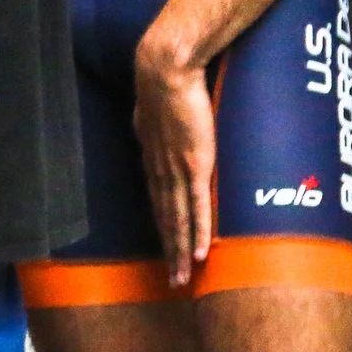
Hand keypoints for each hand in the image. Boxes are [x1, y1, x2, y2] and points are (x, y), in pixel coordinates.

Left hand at [133, 37, 217, 287]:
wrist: (167, 70)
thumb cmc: (162, 84)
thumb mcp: (152, 111)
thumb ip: (153, 128)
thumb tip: (153, 130)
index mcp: (152, 159)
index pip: (157, 203)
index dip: (161, 229)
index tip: (165, 251)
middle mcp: (160, 171)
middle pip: (165, 220)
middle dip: (169, 252)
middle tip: (173, 282)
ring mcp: (177, 171)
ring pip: (178, 220)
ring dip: (180, 251)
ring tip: (184, 277)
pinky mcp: (195, 165)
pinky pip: (198, 206)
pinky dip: (198, 231)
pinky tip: (200, 253)